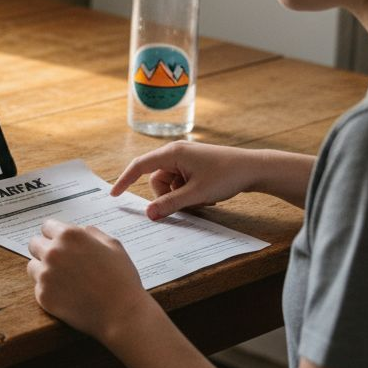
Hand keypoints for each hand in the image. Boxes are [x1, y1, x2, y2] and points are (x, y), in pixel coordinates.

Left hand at [27, 219, 152, 341]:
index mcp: (70, 236)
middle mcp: (53, 252)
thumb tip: (82, 230)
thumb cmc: (121, 279)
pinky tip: (67, 295)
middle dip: (45, 250)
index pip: (47, 226)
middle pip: (34, 244)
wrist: (121, 314)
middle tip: (60, 262)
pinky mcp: (43, 296)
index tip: (59, 243)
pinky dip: (49, 290)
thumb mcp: (113, 246)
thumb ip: (93, 233)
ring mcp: (46, 275)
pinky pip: (38, 288)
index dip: (54, 234)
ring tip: (64, 279)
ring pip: (32, 266)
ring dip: (43, 269)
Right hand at [110, 141, 266, 219]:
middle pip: (156, 180)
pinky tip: (207, 195)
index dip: (125, 180)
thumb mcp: (196, 195)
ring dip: (181, 196)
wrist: (253, 169)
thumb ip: (169, 204)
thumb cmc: (226, 176)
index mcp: (172, 153)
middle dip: (168, 196)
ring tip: (202, 199)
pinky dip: (189, 193)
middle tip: (189, 203)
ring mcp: (185, 159)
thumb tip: (148, 214)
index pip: (139, 166)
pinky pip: (180, 183)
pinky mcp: (193, 166)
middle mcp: (176, 153)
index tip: (114, 195)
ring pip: (169, 184)